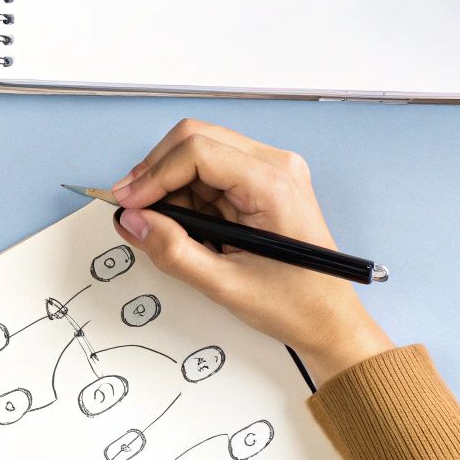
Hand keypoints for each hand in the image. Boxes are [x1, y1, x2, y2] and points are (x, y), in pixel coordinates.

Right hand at [111, 119, 392, 382]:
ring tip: (166, 227)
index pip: (198, 150)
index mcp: (274, 185)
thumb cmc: (297, 303)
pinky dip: (186, 194)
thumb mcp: (225, 285)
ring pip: (198, 153)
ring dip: (170, 185)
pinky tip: (188, 226)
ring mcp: (270, 170)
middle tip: (133, 208)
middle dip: (156, 172)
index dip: (154, 174)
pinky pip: (210, 172)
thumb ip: (173, 251)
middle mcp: (275, 166)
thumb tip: (134, 221)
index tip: (129, 202)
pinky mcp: (261, 182)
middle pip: (195, 139)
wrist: (330, 320)